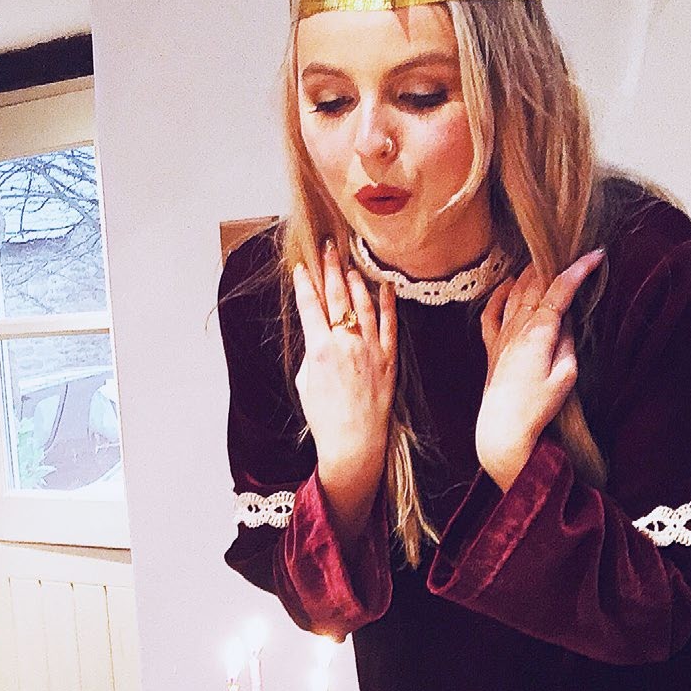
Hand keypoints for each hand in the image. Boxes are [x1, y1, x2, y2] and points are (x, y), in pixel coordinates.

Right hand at [293, 242, 396, 541]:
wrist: (354, 442)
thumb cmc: (325, 417)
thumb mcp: (306, 382)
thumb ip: (312, 352)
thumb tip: (318, 333)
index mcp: (319, 349)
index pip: (310, 306)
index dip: (304, 283)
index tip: (301, 266)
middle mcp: (346, 344)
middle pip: (337, 297)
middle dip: (331, 269)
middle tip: (328, 248)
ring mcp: (370, 349)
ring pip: (363, 304)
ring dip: (355, 280)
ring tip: (350, 262)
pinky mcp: (389, 358)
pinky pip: (390, 323)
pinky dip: (387, 302)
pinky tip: (384, 285)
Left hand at [476, 248, 604, 490]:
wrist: (503, 429)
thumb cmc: (537, 407)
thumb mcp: (566, 376)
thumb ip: (567, 343)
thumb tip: (565, 322)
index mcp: (539, 332)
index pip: (560, 290)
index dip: (579, 269)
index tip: (596, 254)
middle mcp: (517, 328)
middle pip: (536, 284)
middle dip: (556, 265)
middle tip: (573, 254)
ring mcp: (501, 336)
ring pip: (514, 293)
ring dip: (530, 274)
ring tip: (546, 261)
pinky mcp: (491, 348)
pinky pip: (491, 313)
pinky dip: (499, 294)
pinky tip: (507, 285)